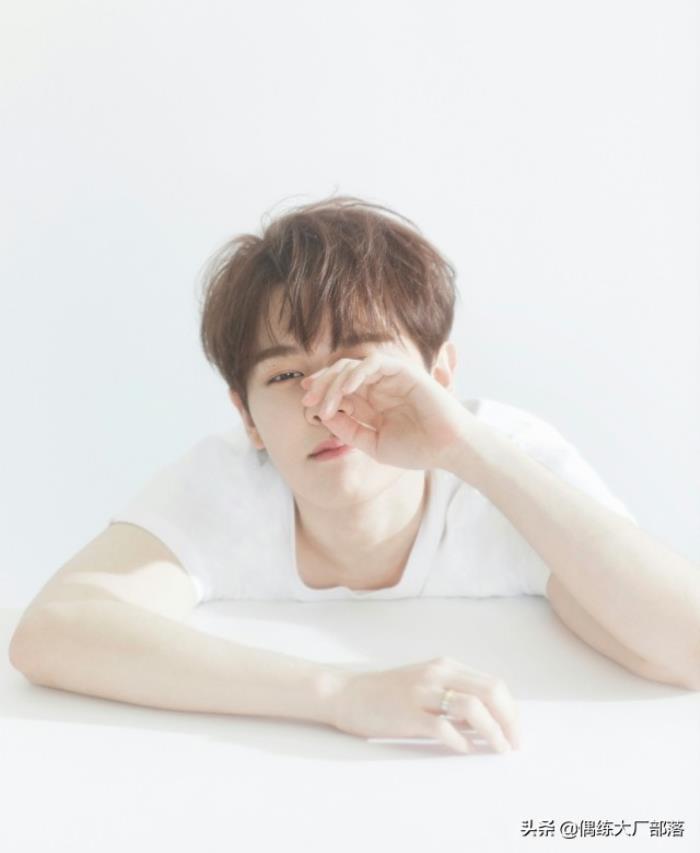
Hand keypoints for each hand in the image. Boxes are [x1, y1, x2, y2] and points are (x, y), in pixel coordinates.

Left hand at [300, 353, 475, 470]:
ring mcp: (391, 377)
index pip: (340, 387)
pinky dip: (357, 373)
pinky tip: (347, 391)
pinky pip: (373, 363)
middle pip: (341, 372)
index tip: (306, 402)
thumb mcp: (373, 444)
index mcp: (372, 401)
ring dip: (335, 381)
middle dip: (322, 383)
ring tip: (326, 402)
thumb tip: (325, 417)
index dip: (321, 391)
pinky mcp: (404, 370)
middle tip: (308, 399)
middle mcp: (379, 385)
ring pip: (353, 365)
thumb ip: (350, 431)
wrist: (447, 450)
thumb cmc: (417, 449)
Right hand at [330, 656, 520, 754]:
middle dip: (509, 720)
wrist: (347, 694)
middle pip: (490, 691)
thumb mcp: (426, 685)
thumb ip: (454, 697)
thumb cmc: (387, 694)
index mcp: (446, 666)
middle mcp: (437, 673)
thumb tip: (490, 724)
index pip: (493, 684)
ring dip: (492, 731)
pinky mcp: (407, 712)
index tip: (515, 733)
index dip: (511, 710)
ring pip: (472, 707)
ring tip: (498, 749)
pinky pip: (443, 727)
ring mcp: (422, 692)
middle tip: (514, 745)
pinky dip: (461, 741)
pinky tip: (465, 750)